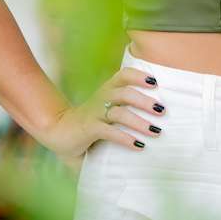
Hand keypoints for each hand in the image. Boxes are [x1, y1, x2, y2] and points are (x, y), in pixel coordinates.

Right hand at [38, 68, 164, 158]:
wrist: (59, 132)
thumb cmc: (91, 122)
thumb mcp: (109, 112)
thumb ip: (128, 110)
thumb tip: (158, 121)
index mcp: (107, 90)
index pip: (123, 75)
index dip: (139, 76)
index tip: (155, 82)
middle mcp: (101, 98)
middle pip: (125, 93)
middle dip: (145, 101)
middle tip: (162, 111)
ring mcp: (94, 114)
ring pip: (119, 113)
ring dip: (139, 122)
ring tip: (155, 131)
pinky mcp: (88, 129)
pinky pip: (108, 131)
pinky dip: (125, 138)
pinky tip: (138, 145)